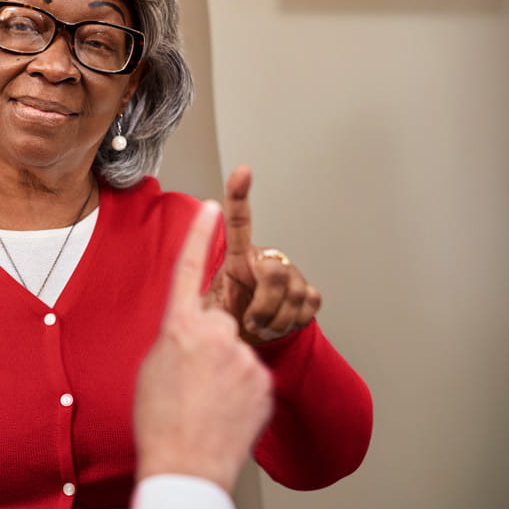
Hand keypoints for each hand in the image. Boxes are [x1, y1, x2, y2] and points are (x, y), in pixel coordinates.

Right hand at [134, 200, 273, 492]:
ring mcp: (243, 357)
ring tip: (207, 404)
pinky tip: (224, 414)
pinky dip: (241, 392)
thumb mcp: (152, 369)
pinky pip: (252, 378)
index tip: (212, 206)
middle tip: (193, 381)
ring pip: (236, 353)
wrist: (186, 467)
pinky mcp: (264, 382)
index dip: (201, 235)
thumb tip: (191, 335)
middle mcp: (215, 334)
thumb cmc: (159, 422)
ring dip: (225, 372)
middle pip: (219, 322)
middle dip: (210, 344)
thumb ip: (174, 340)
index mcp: (179, 328)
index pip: (190, 270)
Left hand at [215, 165, 320, 344]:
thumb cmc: (228, 318)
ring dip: (275, 319)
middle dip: (263, 306)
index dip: (240, 196)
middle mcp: (267, 259)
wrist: (251, 337)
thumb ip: (204, 307)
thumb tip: (199, 313)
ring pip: (293, 294)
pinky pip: (310, 303)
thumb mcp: (208, 310)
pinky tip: (282, 321)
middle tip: (250, 320)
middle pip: (275, 273)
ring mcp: (291, 274)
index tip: (242, 172)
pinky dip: (294, 320)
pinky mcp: (308, 291)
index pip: (238, 222)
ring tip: (261, 323)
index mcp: (238, 258)